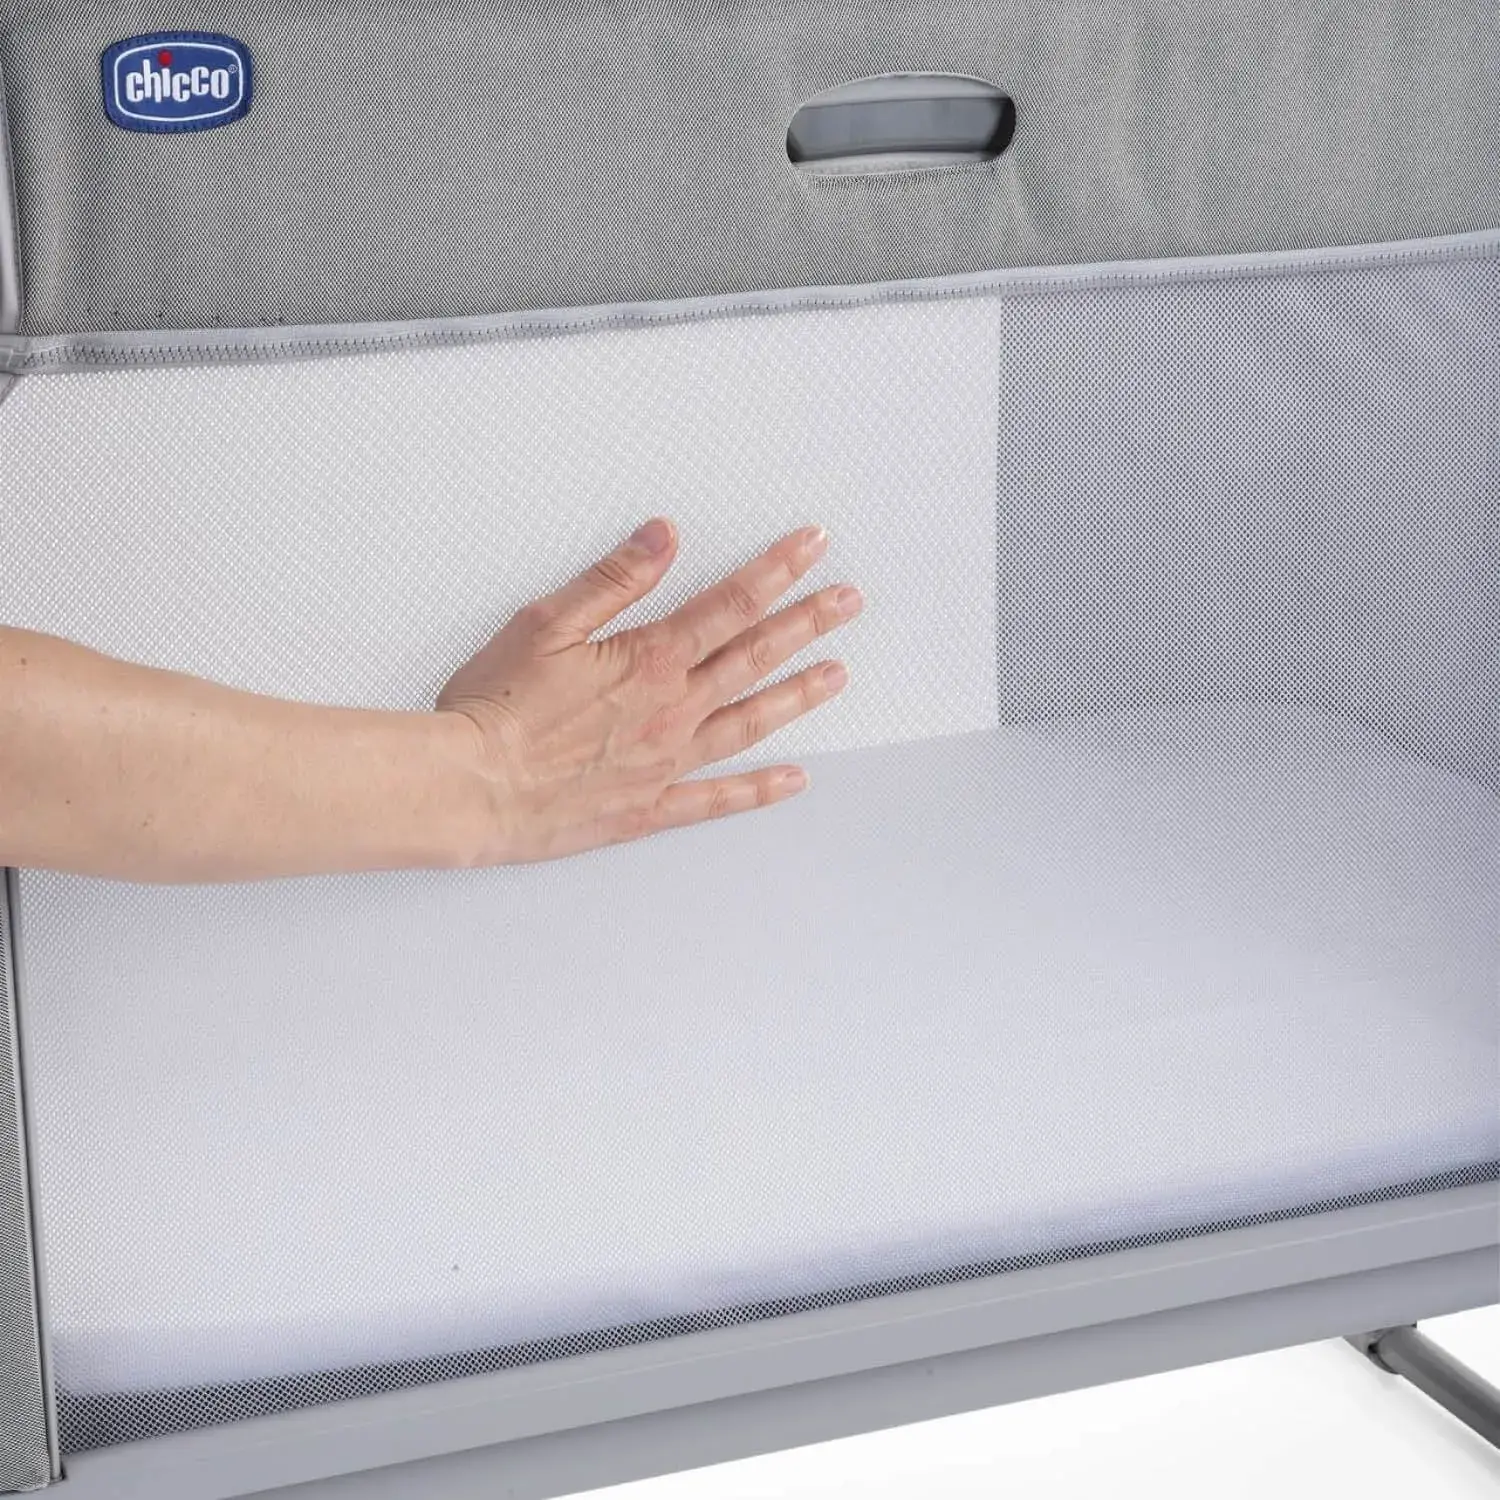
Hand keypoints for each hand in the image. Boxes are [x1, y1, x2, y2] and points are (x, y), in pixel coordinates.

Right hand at [436, 519, 862, 863]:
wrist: (471, 789)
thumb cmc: (495, 706)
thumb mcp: (545, 624)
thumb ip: (612, 580)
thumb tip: (665, 536)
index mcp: (650, 660)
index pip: (730, 604)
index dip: (777, 571)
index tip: (814, 546)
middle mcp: (672, 710)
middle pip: (753, 658)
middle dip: (806, 623)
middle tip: (849, 601)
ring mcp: (667, 763)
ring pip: (749, 722)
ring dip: (797, 696)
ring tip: (838, 674)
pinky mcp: (649, 808)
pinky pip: (716, 799)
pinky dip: (757, 790)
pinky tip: (792, 779)